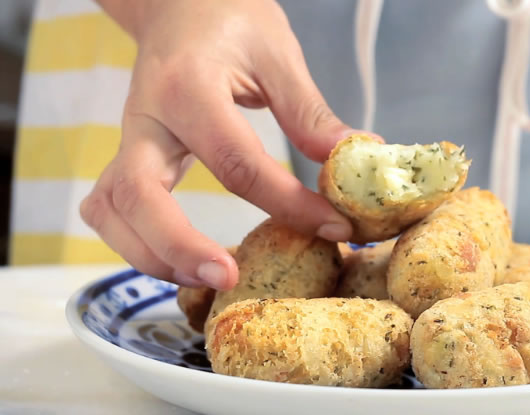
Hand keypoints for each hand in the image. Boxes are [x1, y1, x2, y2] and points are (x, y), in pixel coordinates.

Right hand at [81, 0, 361, 289]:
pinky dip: (134, 242)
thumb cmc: (229, 19)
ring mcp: (129, 137)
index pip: (236, 162)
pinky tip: (174, 258)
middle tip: (230, 277)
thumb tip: (354, 158)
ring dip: (151, 255)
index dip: (289, 203)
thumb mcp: (278, 54)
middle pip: (140, 195)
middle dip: (181, 246)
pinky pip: (109, 207)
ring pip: (112, 209)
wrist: (181, 3)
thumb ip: (310, 113)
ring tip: (206, 279)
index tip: (335, 227)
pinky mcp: (127, 152)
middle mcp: (147, 117)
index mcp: (188, 87)